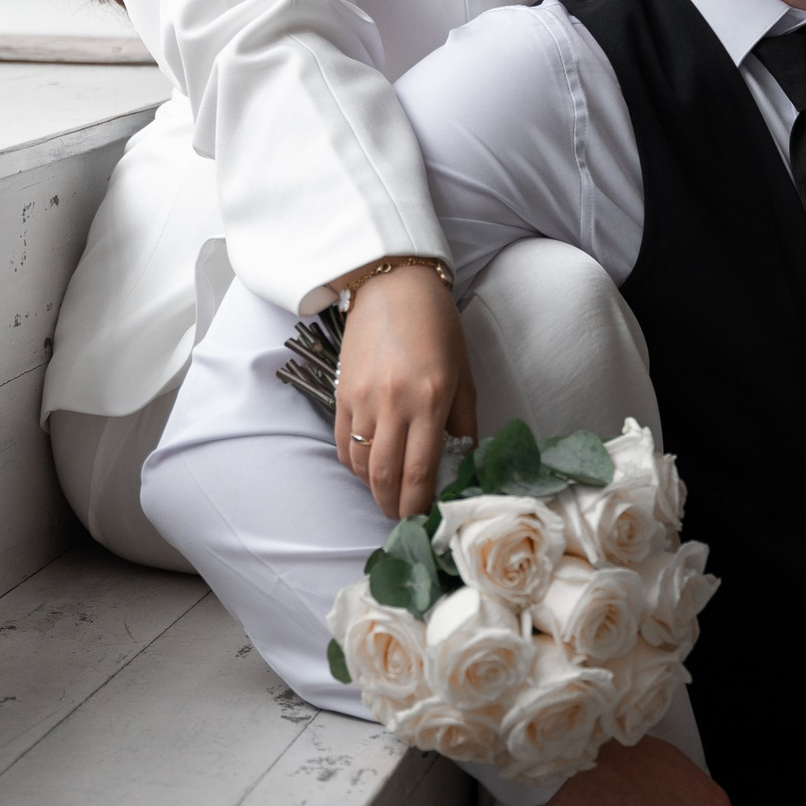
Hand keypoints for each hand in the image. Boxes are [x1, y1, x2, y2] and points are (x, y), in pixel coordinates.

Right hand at [333, 265, 476, 519]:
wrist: (394, 286)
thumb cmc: (438, 327)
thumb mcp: (464, 375)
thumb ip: (463, 422)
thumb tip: (462, 462)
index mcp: (430, 399)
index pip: (420, 471)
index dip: (419, 505)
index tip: (424, 519)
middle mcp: (393, 404)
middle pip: (385, 477)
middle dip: (393, 506)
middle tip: (403, 517)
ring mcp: (362, 399)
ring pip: (359, 465)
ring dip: (373, 488)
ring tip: (388, 494)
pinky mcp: (341, 393)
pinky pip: (342, 444)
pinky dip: (354, 464)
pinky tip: (369, 467)